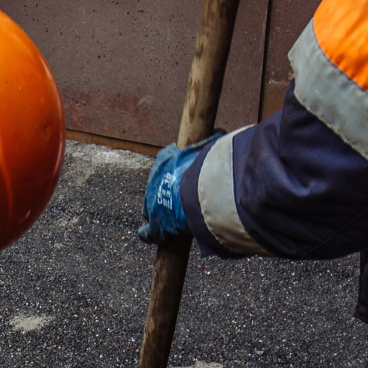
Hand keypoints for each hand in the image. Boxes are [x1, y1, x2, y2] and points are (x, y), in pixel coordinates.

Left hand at [137, 130, 224, 244]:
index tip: (184, 171)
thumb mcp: (209, 147)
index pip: (166, 160)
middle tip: (180, 196)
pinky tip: (148, 234)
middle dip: (166, 190)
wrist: (201, 190)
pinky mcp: (157, 225)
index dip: (175, 168)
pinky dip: (148, 234)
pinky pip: (149, 232)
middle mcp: (154, 180)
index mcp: (165, 159)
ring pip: (152, 208)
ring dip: (161, 210)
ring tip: (173, 216)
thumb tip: (220, 132)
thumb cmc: (207, 167)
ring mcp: (153, 204)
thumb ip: (212, 142)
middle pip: (158, 186)